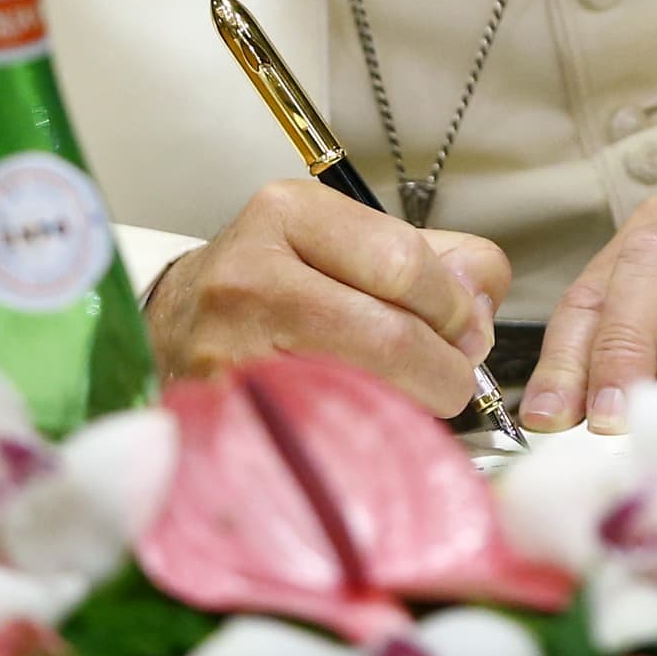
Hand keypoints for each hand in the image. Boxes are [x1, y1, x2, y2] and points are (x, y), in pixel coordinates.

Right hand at [146, 178, 512, 416]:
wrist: (171, 330)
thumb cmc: (273, 286)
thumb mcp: (345, 242)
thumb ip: (435, 258)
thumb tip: (485, 299)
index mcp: (289, 215)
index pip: (406, 264)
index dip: (455, 307)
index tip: (463, 328)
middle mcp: (252, 279)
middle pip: (393, 335)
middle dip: (446, 366)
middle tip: (451, 374)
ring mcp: (230, 355)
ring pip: (366, 394)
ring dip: (412, 406)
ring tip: (412, 397)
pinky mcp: (226, 420)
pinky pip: (329, 440)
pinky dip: (368, 439)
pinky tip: (367, 426)